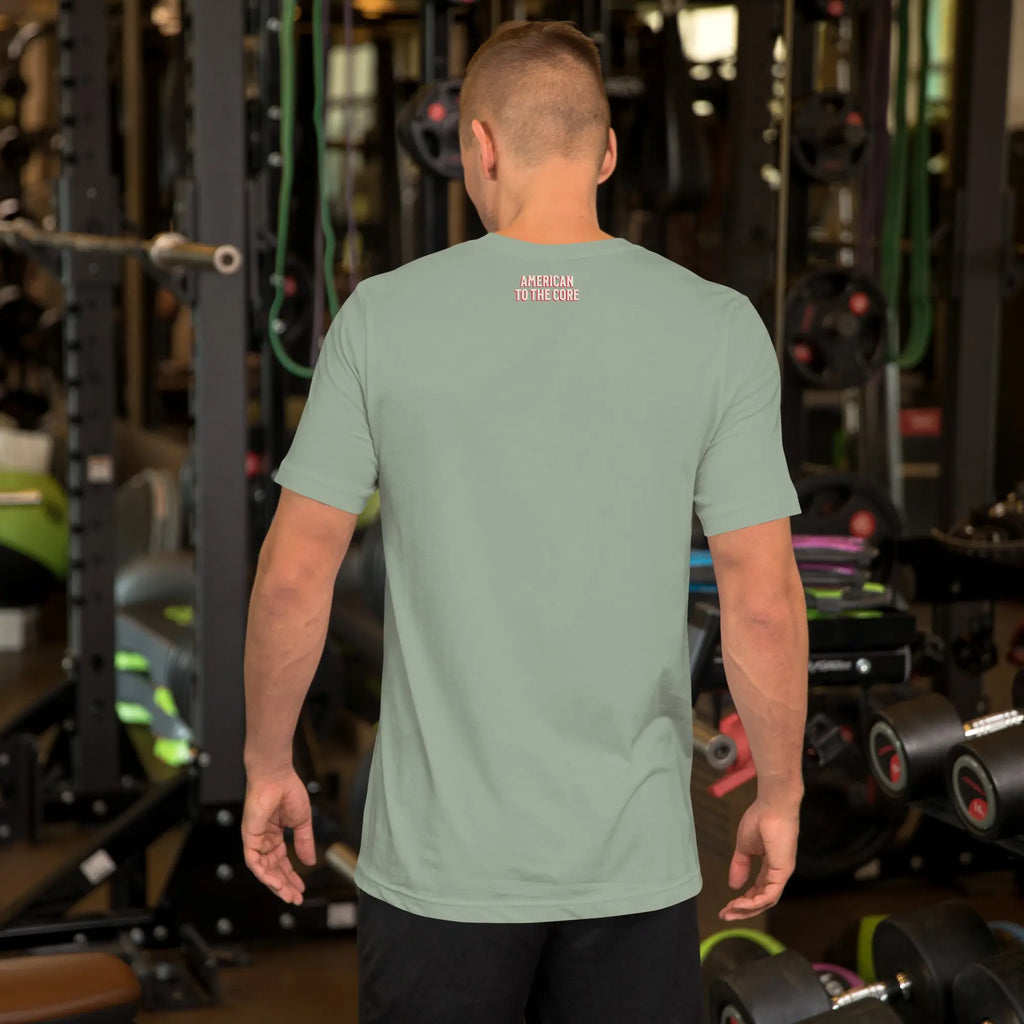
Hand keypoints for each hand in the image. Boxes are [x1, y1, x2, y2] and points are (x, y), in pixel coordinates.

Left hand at [241, 768, 316, 903]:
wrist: (277, 776)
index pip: (281, 862)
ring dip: (276, 884)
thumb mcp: (301, 822)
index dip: (291, 876)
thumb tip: (310, 862)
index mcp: (275, 835)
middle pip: (273, 869)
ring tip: (288, 896)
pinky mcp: (249, 838)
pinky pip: (254, 862)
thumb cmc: (288, 792)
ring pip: (263, 870)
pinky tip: (277, 883)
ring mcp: (255, 840)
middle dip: (285, 885)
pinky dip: (265, 874)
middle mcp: (263, 840)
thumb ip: (304, 842)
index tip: (301, 888)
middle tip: (296, 898)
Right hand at [719, 798, 799, 921]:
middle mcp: (778, 873)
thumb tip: (733, 885)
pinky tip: (740, 904)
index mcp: (770, 867)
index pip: (758, 891)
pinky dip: (755, 902)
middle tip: (724, 915)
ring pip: (766, 901)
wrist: (772, 805)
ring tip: (728, 911)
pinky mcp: (783, 871)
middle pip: (762, 901)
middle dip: (743, 910)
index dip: (743, 901)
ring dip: (746, 909)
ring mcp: (782, 873)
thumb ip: (740, 866)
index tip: (726, 907)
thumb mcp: (744, 847)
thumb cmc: (760, 819)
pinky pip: (770, 894)